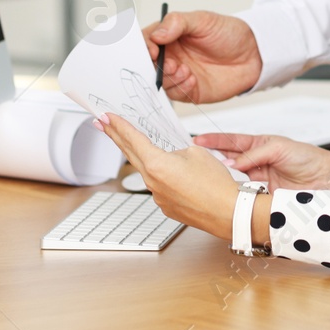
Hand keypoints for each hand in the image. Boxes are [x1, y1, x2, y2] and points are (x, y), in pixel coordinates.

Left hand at [96, 113, 240, 238]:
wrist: (228, 212)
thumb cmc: (215, 184)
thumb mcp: (197, 152)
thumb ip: (178, 150)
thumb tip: (173, 156)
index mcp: (157, 164)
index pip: (132, 139)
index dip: (118, 126)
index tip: (106, 117)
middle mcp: (152, 182)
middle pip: (130, 154)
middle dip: (115, 137)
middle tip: (102, 125)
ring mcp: (158, 197)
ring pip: (150, 172)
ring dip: (149, 160)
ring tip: (163, 153)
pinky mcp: (166, 207)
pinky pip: (161, 187)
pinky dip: (167, 179)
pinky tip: (183, 178)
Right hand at [142, 10, 261, 103]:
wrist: (253, 54)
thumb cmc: (229, 33)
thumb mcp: (203, 20)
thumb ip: (178, 23)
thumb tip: (158, 34)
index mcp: (169, 36)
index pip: (146, 40)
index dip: (144, 46)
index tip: (152, 50)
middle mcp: (171, 55)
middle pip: (148, 64)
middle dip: (154, 66)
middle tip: (169, 64)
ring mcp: (179, 74)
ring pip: (160, 81)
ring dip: (169, 78)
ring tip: (185, 70)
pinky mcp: (189, 90)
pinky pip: (176, 94)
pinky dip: (181, 88)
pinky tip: (193, 79)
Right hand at [193, 132, 329, 190]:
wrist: (325, 180)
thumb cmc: (306, 158)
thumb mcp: (279, 148)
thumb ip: (254, 154)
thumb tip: (232, 163)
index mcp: (259, 145)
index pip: (232, 141)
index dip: (214, 140)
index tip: (197, 139)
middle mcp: (256, 162)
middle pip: (228, 159)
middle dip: (211, 158)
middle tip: (194, 158)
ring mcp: (257, 180)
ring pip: (233, 178)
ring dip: (221, 176)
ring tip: (206, 174)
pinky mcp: (261, 196)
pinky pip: (243, 194)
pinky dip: (233, 193)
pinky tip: (225, 192)